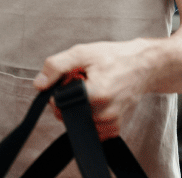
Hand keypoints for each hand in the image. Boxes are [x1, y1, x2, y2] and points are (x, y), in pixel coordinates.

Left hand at [33, 39, 151, 140]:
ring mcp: (111, 123)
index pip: (59, 104)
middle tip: (82, 80)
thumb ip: (57, 66)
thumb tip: (39, 84)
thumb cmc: (114, 57)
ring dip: (78, 106)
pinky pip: (90, 128)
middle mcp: (105, 113)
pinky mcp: (114, 128)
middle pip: (67, 114)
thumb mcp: (82, 53)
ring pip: (77, 122)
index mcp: (96, 94)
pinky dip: (88, 114)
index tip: (70, 77)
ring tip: (91, 87)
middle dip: (68, 98)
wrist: (142, 65)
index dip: (58, 90)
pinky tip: (97, 99)